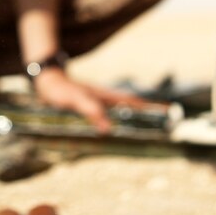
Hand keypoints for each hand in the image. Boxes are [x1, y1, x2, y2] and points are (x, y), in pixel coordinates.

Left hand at [33, 68, 155, 132]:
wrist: (46, 81)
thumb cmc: (59, 90)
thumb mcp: (74, 100)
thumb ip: (89, 110)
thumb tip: (107, 129)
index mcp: (106, 97)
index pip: (135, 103)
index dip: (152, 108)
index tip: (170, 112)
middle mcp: (106, 100)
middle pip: (133, 108)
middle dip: (150, 116)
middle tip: (166, 126)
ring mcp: (99, 104)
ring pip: (123, 113)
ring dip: (136, 121)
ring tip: (148, 132)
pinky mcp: (91, 109)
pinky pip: (110, 118)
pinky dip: (120, 124)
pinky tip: (118, 133)